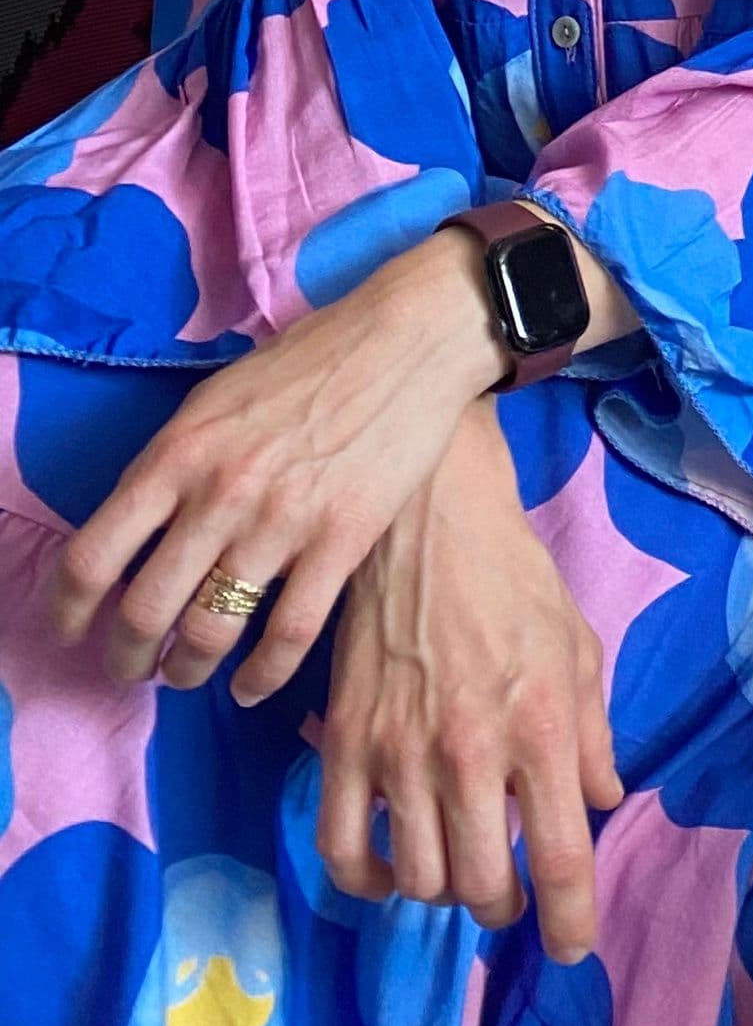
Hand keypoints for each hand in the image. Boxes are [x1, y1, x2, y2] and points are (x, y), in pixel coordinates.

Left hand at [50, 226, 499, 699]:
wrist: (409, 339)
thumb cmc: (311, 357)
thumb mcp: (217, 396)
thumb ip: (175, 460)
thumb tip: (142, 525)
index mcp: (178, 453)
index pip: (93, 556)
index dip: (70, 611)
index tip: (73, 631)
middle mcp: (218, 494)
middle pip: (144, 611)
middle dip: (127, 657)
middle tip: (132, 667)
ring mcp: (281, 521)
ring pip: (210, 632)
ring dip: (187, 669)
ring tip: (185, 674)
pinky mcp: (341, 540)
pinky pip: (288, 635)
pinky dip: (262, 675)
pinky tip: (250, 686)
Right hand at [318, 401, 619, 963]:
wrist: (425, 522)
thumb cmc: (513, 580)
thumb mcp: (578, 648)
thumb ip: (593, 734)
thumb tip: (602, 803)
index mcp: (539, 727)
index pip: (559, 857)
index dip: (570, 918)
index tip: (572, 946)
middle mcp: (469, 752)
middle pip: (482, 886)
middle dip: (503, 907)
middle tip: (509, 892)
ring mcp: (398, 753)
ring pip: (418, 879)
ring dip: (443, 891)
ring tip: (458, 869)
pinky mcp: (344, 744)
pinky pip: (341, 850)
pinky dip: (366, 880)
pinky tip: (391, 869)